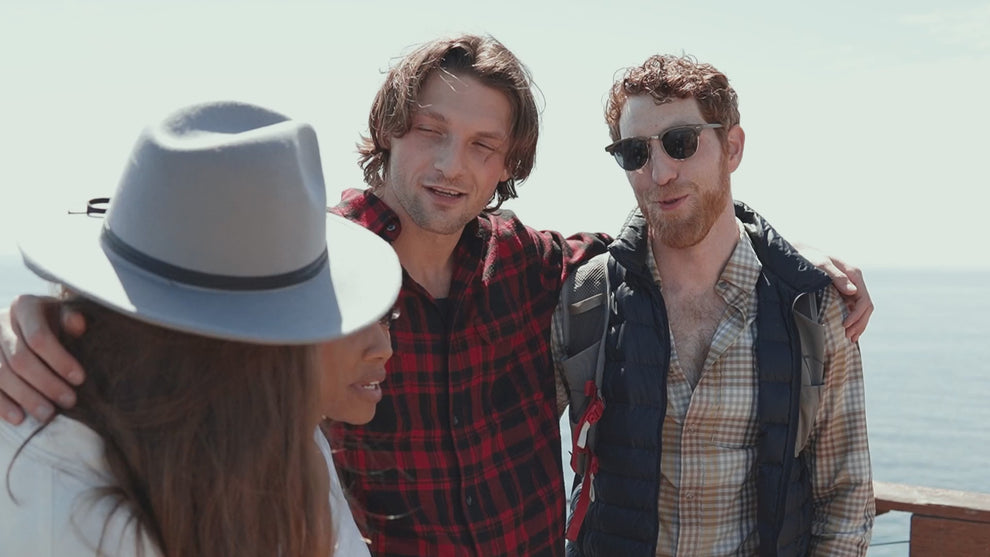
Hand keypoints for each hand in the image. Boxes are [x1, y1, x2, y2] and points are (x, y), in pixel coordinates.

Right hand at [0, 295, 85, 424]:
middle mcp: (0, 322)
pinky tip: (18, 418)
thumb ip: (70, 318)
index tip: (80, 379)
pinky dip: (1, 404)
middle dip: (47, 383)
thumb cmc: (50, 320)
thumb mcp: (62, 314)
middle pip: (20, 360)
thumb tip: (78, 325)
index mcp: (24, 306)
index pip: (40, 337)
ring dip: (26, 397)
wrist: (21, 323)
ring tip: (47, 415)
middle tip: (69, 401)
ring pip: (1, 375)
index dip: (60, 360)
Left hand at [795, 246, 872, 342]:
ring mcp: (849, 287)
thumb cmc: (809, 257)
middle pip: (865, 307)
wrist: (800, 253)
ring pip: (861, 310)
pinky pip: (853, 309)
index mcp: (853, 274)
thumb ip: (837, 276)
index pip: (863, 299)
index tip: (845, 325)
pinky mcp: (843, 292)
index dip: (857, 315)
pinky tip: (848, 330)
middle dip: (859, 323)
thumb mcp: (822, 264)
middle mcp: (854, 281)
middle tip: (849, 337)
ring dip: (858, 324)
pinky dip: (853, 320)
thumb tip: (852, 291)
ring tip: (850, 338)